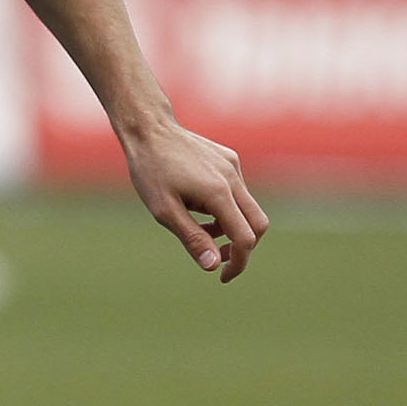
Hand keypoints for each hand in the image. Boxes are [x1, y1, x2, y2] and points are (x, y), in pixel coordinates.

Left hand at [121, 115, 268, 280]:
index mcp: (219, 193)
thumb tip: (213, 266)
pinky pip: (237, 191)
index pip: (245, 238)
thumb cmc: (151, 171)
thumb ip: (192, 238)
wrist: (149, 129)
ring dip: (230, 226)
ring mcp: (234, 167)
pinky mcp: (229, 159)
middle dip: (242, 246)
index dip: (238, 262)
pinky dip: (226, 207)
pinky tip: (197, 205)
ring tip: (199, 228)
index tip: (222, 276)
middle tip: (216, 258)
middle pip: (257, 224)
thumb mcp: (164, 211)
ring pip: (247, 208)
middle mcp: (233, 179)